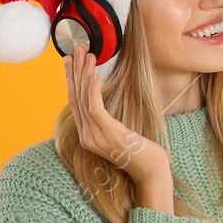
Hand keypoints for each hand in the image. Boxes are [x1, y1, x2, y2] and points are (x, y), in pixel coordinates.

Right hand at [64, 42, 171, 192]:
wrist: (152, 172)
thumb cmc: (141, 152)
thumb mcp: (120, 134)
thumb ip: (108, 122)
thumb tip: (103, 103)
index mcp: (87, 136)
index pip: (74, 103)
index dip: (71, 80)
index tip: (71, 61)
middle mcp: (87, 136)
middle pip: (76, 98)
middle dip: (75, 71)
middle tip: (76, 50)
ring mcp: (95, 137)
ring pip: (84, 99)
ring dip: (85, 74)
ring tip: (87, 55)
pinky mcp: (108, 134)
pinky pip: (95, 108)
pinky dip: (94, 90)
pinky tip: (95, 75)